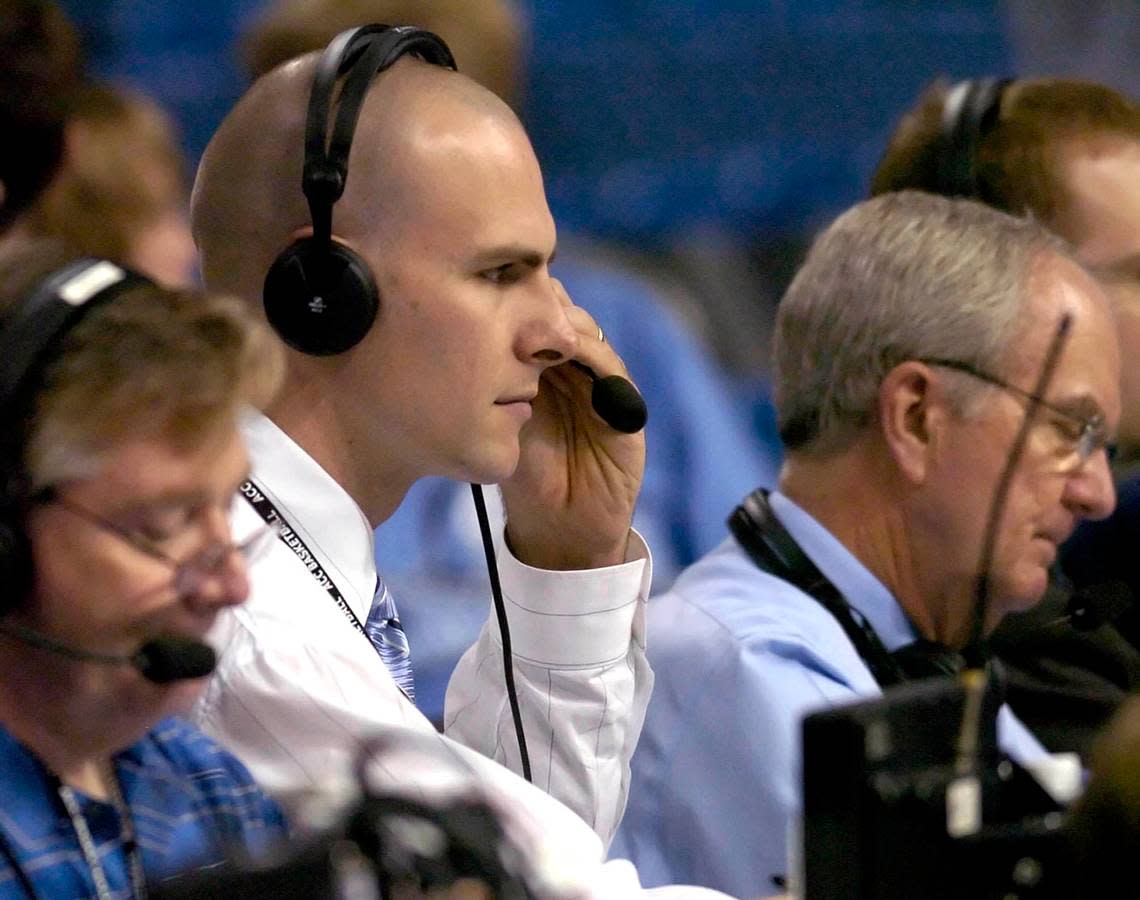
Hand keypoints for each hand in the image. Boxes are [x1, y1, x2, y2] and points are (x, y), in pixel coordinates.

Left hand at [500, 278, 645, 569]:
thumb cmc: (525, 480)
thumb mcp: (500, 426)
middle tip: (516, 296)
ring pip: (587, 335)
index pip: (532, 317)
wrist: (560, 531)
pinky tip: (568, 348)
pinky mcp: (626, 408)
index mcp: (542, 371)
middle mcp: (574, 371)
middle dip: (540, 302)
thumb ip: (491, 386)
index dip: (516, 300)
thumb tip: (454, 338)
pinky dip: (591, 355)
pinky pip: (612, 371)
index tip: (489, 290)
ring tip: (539, 320)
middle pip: (561, 316)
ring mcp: (602, 386)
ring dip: (564, 324)